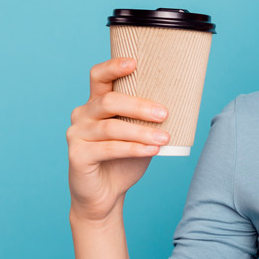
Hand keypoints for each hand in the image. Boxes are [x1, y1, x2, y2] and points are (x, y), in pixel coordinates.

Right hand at [66, 58, 169, 223]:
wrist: (105, 195)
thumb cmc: (124, 160)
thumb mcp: (138, 134)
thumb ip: (147, 119)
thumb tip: (181, 102)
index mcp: (95, 103)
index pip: (98, 76)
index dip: (113, 67)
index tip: (135, 63)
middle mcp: (82, 115)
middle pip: (109, 101)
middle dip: (139, 106)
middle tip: (164, 113)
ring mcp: (76, 135)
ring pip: (111, 128)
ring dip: (142, 132)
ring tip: (165, 137)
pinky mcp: (77, 156)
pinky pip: (109, 149)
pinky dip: (134, 149)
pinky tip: (152, 151)